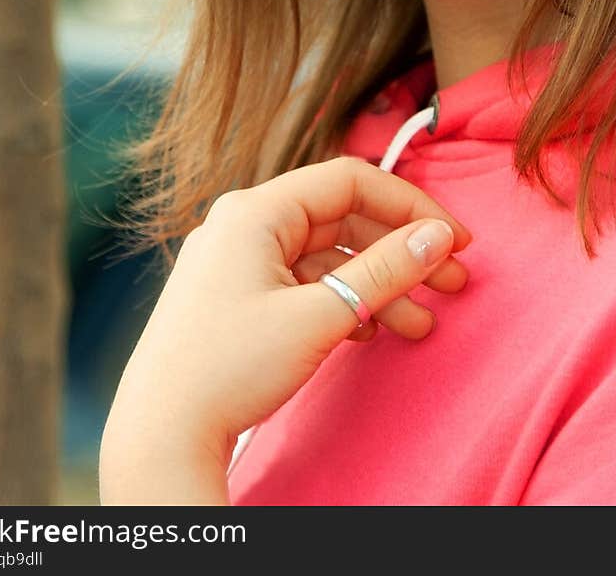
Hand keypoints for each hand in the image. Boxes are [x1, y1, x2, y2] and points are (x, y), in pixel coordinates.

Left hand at [100, 156, 471, 480]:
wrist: (160, 434)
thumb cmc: (230, 368)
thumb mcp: (320, 316)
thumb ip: (385, 271)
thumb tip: (439, 236)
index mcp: (256, 210)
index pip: (350, 181)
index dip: (410, 205)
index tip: (455, 239)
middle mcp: (243, 225)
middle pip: (341, 219)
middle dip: (399, 252)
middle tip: (451, 283)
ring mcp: (236, 261)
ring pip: (325, 257)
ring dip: (376, 285)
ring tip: (420, 325)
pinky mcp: (235, 297)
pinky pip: (302, 283)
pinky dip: (342, 302)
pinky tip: (370, 334)